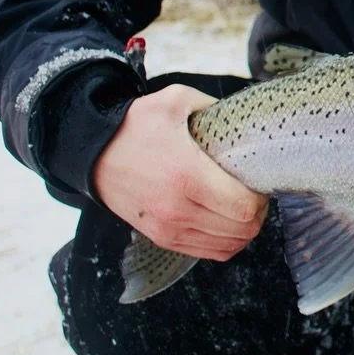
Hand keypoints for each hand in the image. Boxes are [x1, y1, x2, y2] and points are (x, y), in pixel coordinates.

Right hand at [93, 84, 266, 260]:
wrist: (92, 153)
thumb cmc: (136, 125)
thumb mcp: (176, 101)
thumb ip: (214, 105)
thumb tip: (241, 115)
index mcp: (187, 176)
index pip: (244, 207)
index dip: (262, 197)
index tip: (259, 182)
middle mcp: (177, 209)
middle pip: (241, 230)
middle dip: (257, 213)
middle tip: (254, 193)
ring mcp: (167, 229)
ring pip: (228, 247)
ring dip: (243, 230)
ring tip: (241, 207)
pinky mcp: (160, 238)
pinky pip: (207, 253)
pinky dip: (224, 242)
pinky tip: (225, 221)